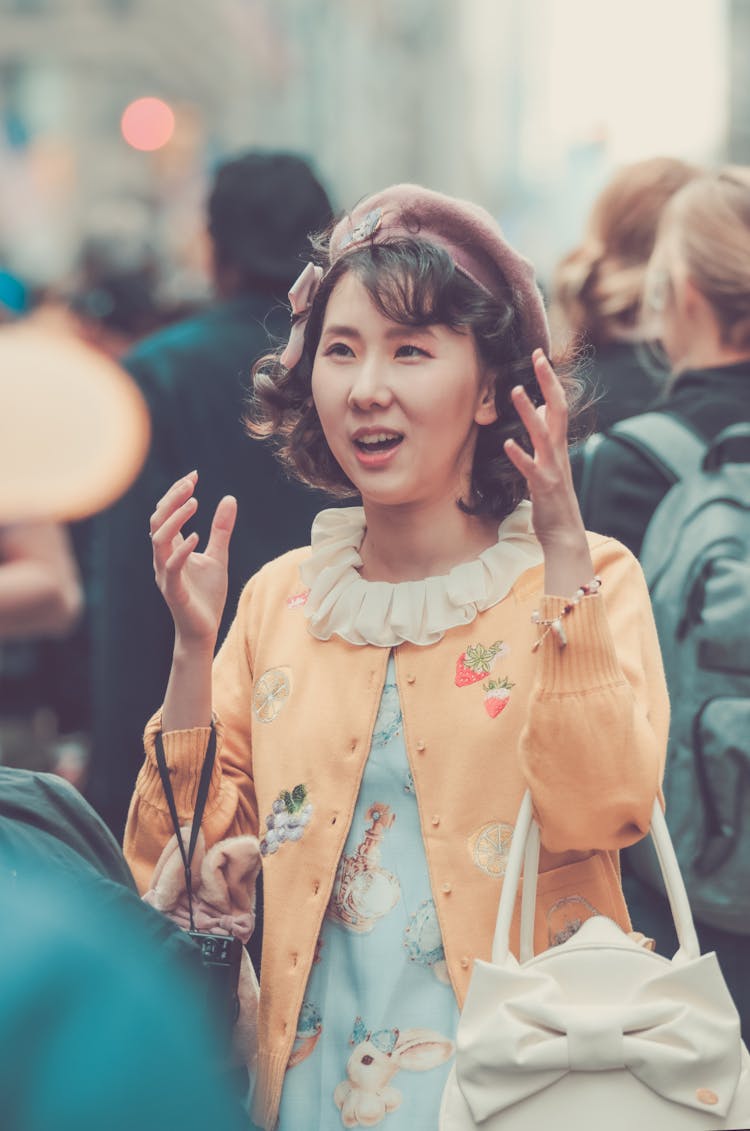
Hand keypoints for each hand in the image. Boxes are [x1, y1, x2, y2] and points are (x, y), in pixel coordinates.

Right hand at [149, 470, 236, 648]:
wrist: (204, 630)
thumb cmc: (207, 595)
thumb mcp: (218, 556)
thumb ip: (222, 530)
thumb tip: (229, 498)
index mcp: (172, 549)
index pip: (166, 514)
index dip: (176, 493)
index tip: (194, 475)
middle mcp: (163, 558)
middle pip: (157, 521)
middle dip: (171, 499)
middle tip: (190, 483)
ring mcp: (166, 574)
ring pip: (159, 541)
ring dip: (175, 519)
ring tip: (194, 502)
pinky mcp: (174, 591)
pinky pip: (172, 567)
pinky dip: (182, 550)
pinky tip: (197, 536)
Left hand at [504, 350, 593, 593]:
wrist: (565, 534)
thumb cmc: (554, 499)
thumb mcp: (550, 463)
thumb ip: (546, 438)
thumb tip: (541, 411)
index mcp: (559, 446)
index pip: (558, 405)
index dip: (550, 380)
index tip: (540, 356)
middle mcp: (559, 452)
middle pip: (558, 409)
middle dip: (548, 382)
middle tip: (538, 357)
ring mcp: (553, 468)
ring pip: (544, 434)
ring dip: (530, 412)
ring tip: (515, 391)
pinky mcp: (544, 486)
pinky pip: (531, 467)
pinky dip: (520, 454)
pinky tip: (507, 442)